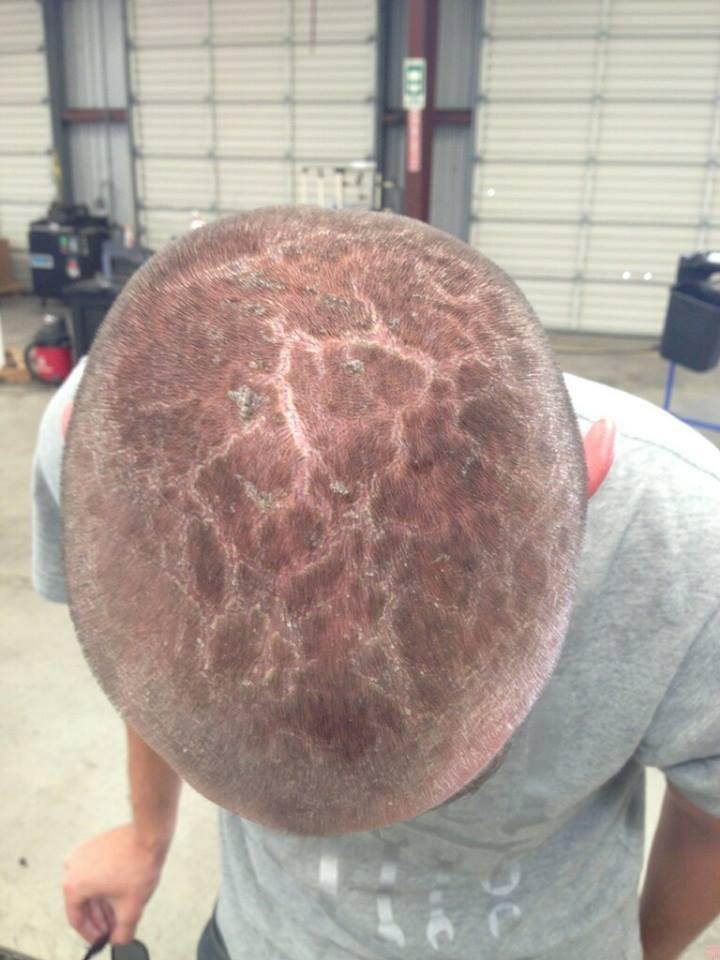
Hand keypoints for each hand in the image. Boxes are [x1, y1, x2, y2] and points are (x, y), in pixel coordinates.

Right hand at [63, 823, 167, 944]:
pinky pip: (95, 872)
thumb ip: (122, 932)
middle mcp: (73, 867)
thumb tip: (118, 939)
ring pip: (90, 888)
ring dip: (103, 904)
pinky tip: (118, 896)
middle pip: (83, 903)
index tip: (100, 939)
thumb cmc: (137, 864)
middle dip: (99, 919)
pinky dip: (104, 886)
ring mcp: (83, 853)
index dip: (90, 934)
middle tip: (112, 929)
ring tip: (118, 914)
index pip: (76, 919)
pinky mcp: (94, 845)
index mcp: (74, 885)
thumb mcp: (130, 908)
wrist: (149, 836)